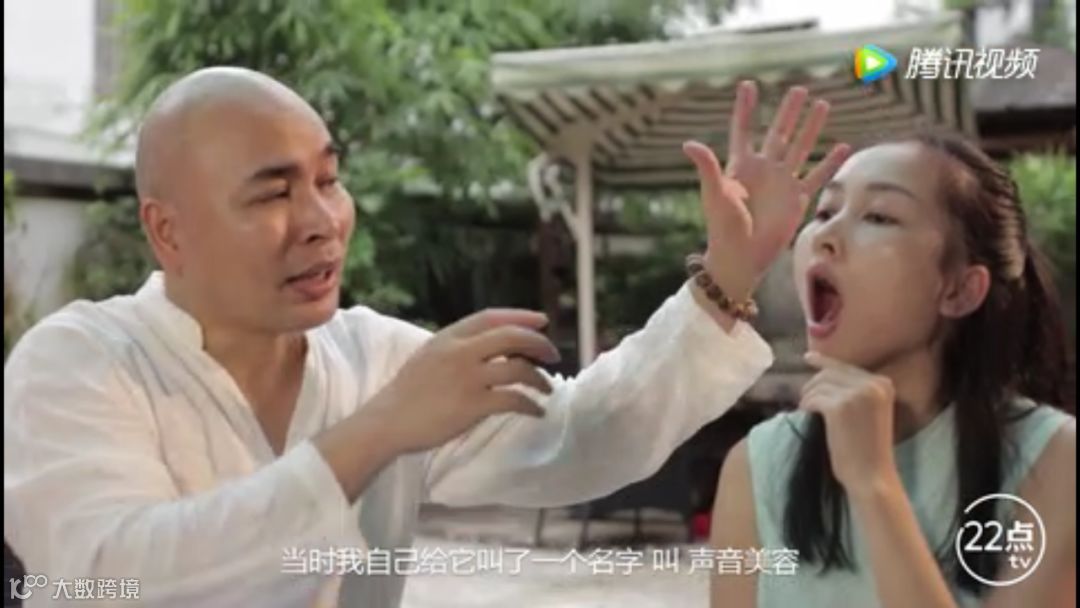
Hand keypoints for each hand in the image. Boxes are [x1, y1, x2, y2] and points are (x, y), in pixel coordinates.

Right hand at [369, 309, 560, 453]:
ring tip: (547, 389)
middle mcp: (460, 352)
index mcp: (448, 337)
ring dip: (540, 379)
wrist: (387, 421)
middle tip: (554, 355)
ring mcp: (467, 378)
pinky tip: (537, 411)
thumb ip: (456, 348)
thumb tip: (489, 347)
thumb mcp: (428, 356)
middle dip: (539, 344)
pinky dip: (531, 405)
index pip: (492, 317)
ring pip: (518, 369)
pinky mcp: (472, 405)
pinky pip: (514, 400)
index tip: (542, 321)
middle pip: (512, 337)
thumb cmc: (406, 393)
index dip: (520, 316)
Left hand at [684, 81, 850, 299]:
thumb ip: (707, 166)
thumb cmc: (723, 227)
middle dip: (788, 111)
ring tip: (823, 104)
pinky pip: (817, 176)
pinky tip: (843, 146)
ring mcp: (782, 183)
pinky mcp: (797, 199)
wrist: (741, 256)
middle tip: (799, 89)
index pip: (743, 130)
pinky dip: (830, 163)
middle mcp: (763, 169)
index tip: (748, 85)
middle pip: (778, 133)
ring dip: (811, 127)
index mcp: (740, 166)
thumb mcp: (714, 193)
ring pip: (801, 147)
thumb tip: (688, 143)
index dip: (745, 109)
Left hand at [800, 352, 897, 493]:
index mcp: (883, 383)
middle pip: (829, 373)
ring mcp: (857, 394)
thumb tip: (822, 374)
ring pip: (818, 385)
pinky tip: (807, 417)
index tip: (808, 358)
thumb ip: (853, 393)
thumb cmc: (868, 450)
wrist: (872, 477)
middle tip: (805, 403)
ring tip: (808, 414)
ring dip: (808, 398)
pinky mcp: (840, 407)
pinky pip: (813, 399)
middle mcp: (873, 384)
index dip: (824, 362)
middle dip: (812, 386)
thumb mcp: (867, 413)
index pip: (846, 367)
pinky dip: (806, 407)